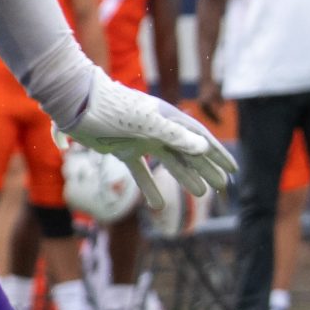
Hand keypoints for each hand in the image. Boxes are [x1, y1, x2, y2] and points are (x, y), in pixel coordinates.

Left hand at [61, 74, 237, 213]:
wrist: (76, 104)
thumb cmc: (111, 109)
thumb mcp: (146, 123)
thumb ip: (174, 135)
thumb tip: (204, 146)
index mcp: (166, 118)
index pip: (198, 138)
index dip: (217, 154)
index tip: (233, 169)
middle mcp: (156, 128)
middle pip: (187, 151)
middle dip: (206, 168)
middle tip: (223, 186)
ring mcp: (140, 139)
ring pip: (168, 161)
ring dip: (185, 176)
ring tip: (202, 193)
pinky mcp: (122, 149)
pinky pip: (140, 171)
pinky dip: (149, 186)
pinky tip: (158, 205)